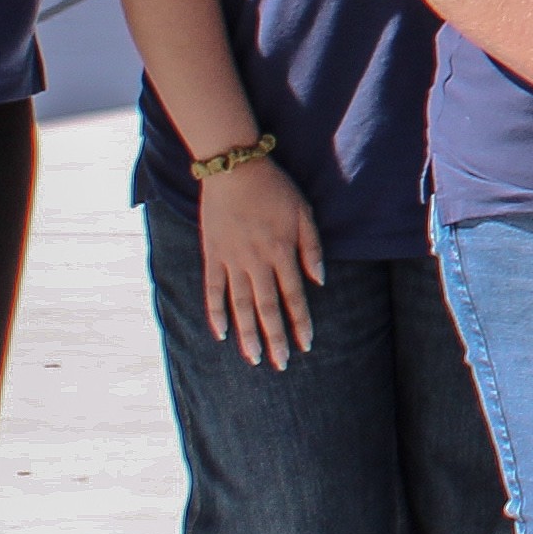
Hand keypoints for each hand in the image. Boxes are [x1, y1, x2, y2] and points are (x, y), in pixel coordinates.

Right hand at [193, 151, 327, 369]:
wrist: (234, 169)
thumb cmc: (275, 188)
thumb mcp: (304, 212)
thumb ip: (312, 248)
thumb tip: (320, 281)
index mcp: (282, 252)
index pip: (295, 296)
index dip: (301, 322)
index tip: (306, 345)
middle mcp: (257, 262)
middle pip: (267, 308)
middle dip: (276, 338)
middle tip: (280, 364)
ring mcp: (232, 260)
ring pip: (240, 305)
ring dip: (247, 333)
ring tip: (253, 357)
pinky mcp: (212, 255)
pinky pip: (213, 290)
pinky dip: (215, 312)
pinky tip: (220, 333)